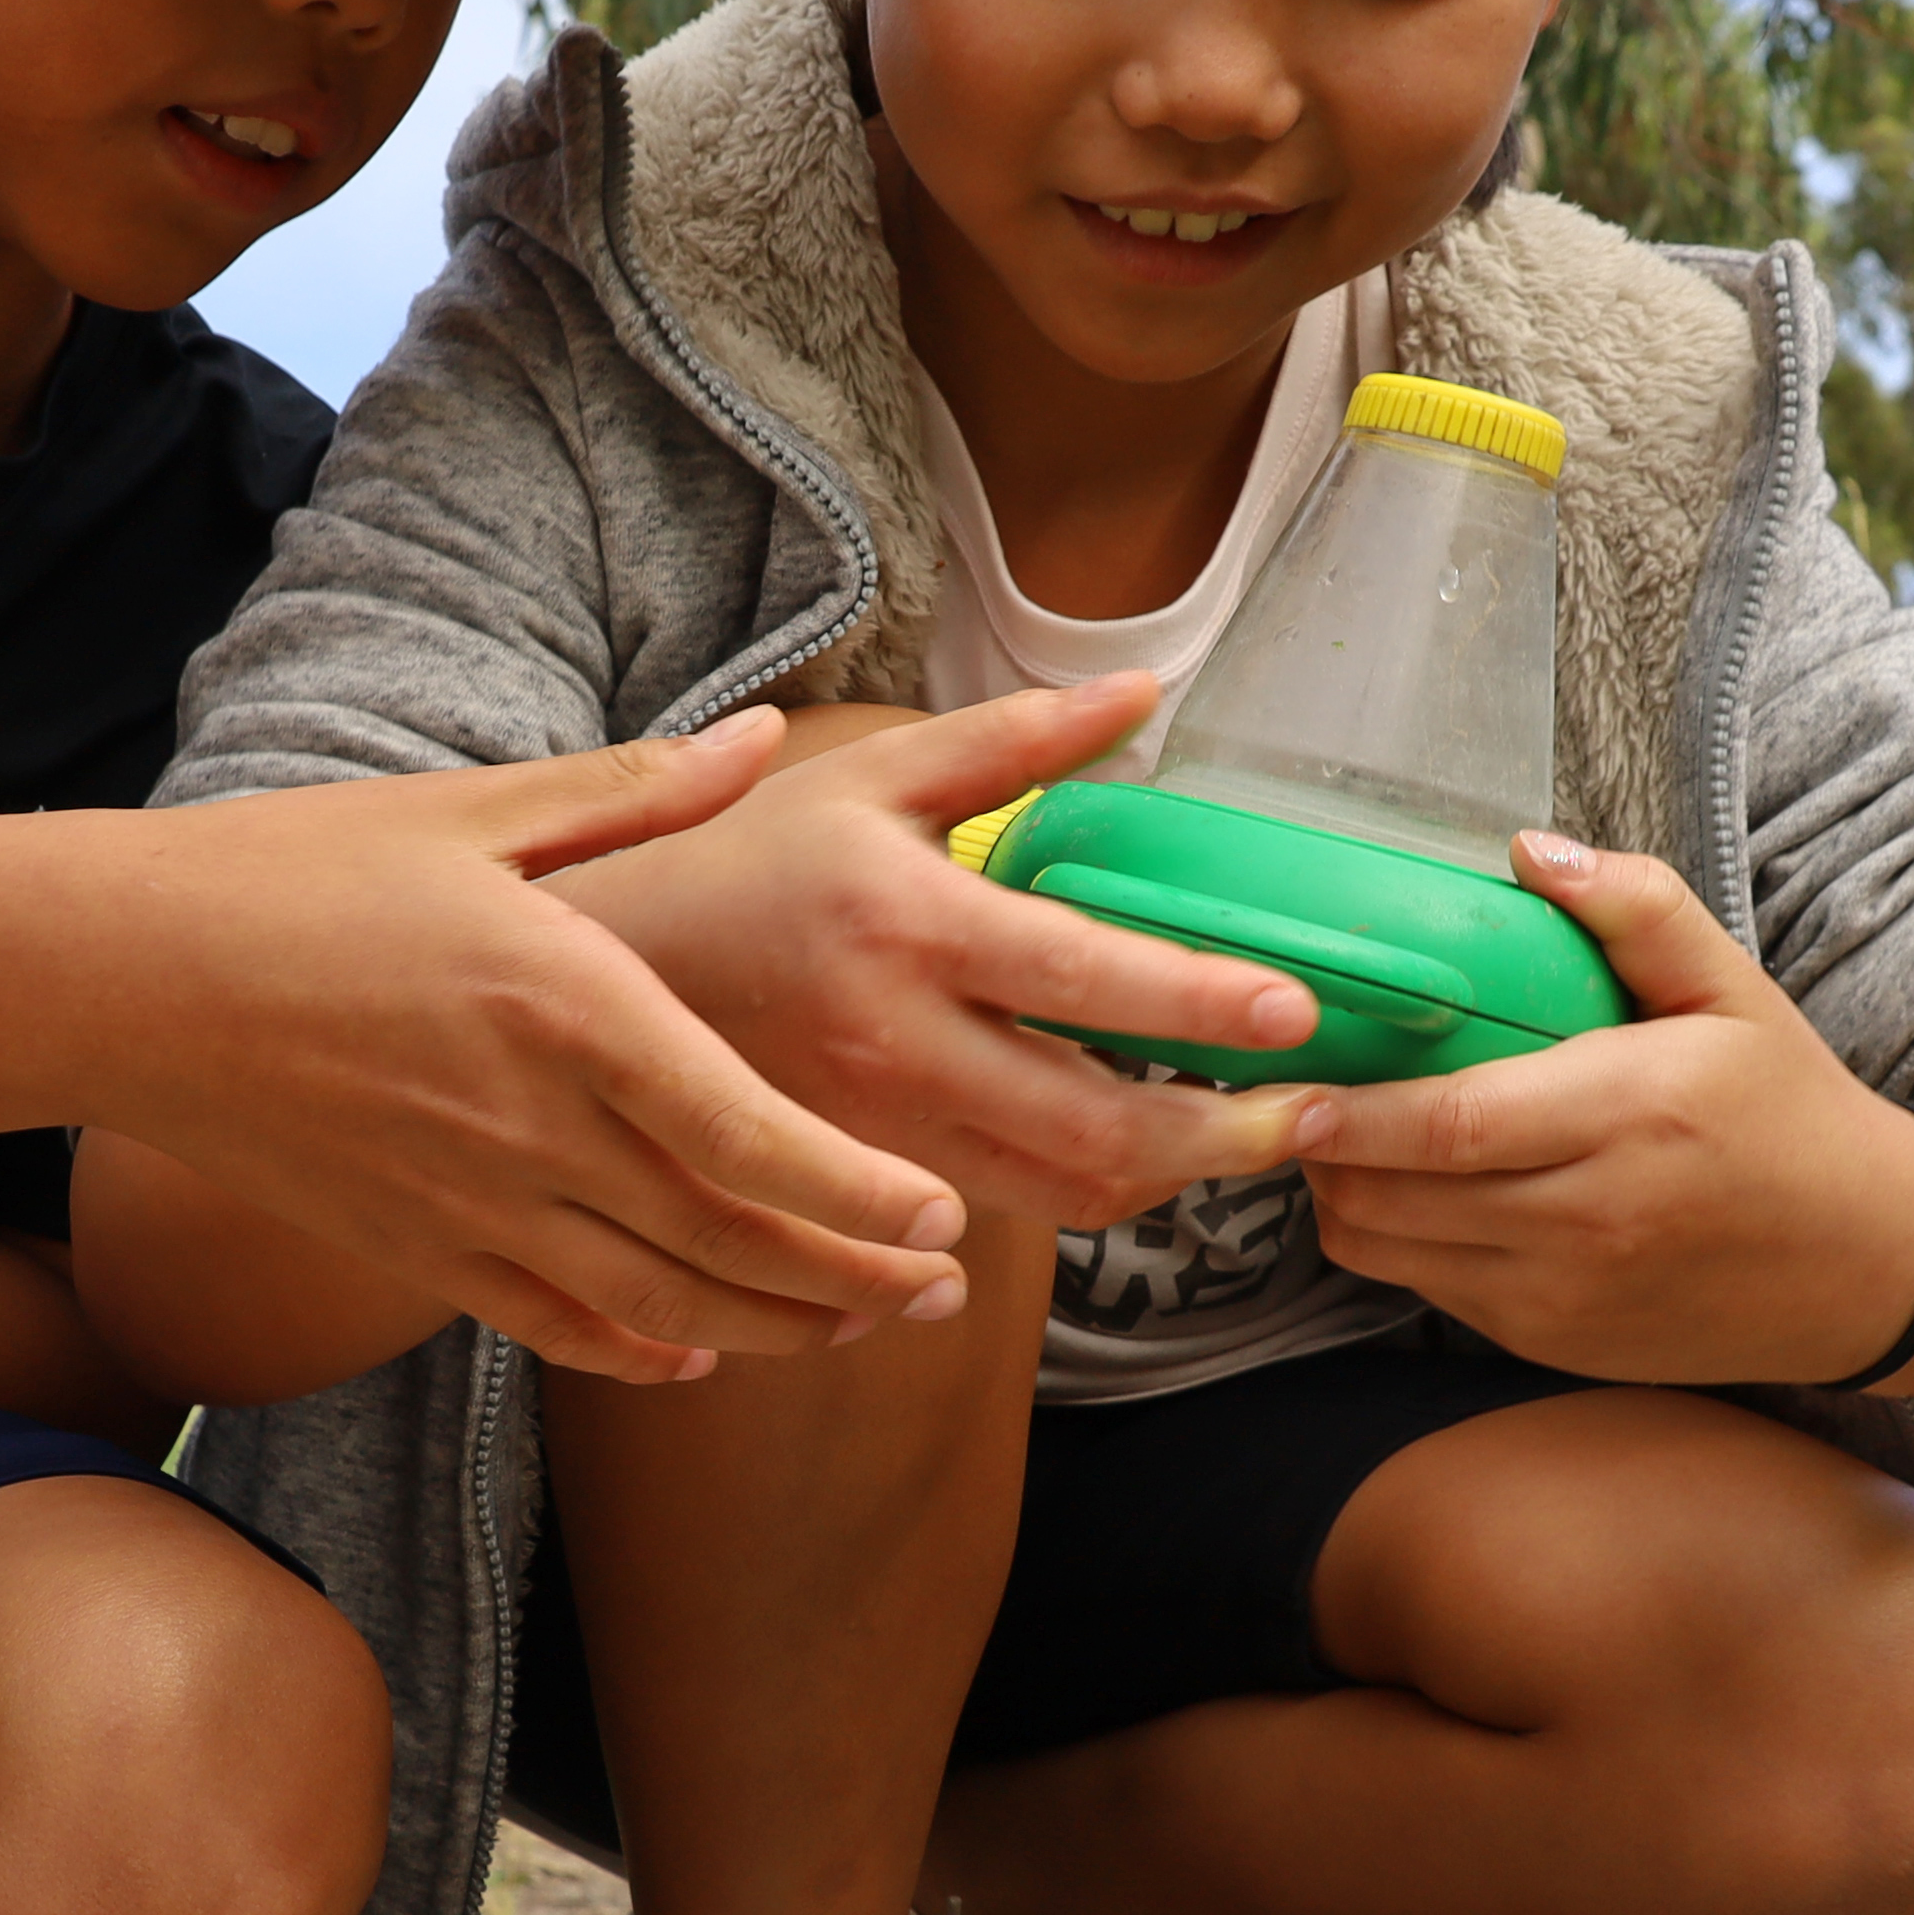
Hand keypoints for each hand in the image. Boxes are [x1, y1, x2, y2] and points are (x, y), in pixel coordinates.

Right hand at [76, 712, 991, 1387]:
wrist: (123, 980)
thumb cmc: (293, 872)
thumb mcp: (474, 809)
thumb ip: (636, 791)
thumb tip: (767, 741)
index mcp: (568, 1007)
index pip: (750, 1138)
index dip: (858, 1198)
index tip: (940, 1217)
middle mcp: (532, 1129)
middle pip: (730, 1244)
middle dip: (855, 1280)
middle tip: (944, 1290)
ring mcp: (471, 1205)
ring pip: (661, 1310)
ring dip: (777, 1329)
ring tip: (863, 1325)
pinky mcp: (418, 1248)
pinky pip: (556, 1328)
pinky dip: (643, 1354)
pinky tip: (700, 1354)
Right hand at [542, 678, 1321, 1228]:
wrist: (597, 978)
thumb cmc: (743, 861)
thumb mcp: (873, 777)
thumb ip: (1014, 741)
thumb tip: (1142, 692)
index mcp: (907, 924)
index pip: (1081, 980)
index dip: (1198, 1006)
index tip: (1297, 1014)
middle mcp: (894, 1044)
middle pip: (1093, 1131)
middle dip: (1223, 1138)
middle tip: (1316, 1117)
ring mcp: (873, 1132)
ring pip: (1056, 1196)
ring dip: (1169, 1181)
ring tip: (1251, 1138)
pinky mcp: (857, 1186)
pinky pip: (998, 1223)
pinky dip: (1086, 1200)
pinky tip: (1138, 1160)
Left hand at [1288, 837, 1913, 1385]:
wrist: (1871, 1261)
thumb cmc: (1789, 1111)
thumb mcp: (1732, 989)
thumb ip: (1635, 908)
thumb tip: (1528, 848)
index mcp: (1628, 1114)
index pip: (1446, 1125)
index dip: (1348, 1112)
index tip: (1290, 1081)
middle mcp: (1588, 1218)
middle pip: (1394, 1197)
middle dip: (1321, 1150)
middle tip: (1290, 1093)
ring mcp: (1566, 1295)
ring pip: (1393, 1256)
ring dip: (1345, 1199)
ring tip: (1342, 1136)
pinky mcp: (1553, 1344)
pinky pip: (1432, 1294)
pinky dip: (1399, 1244)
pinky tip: (1412, 1190)